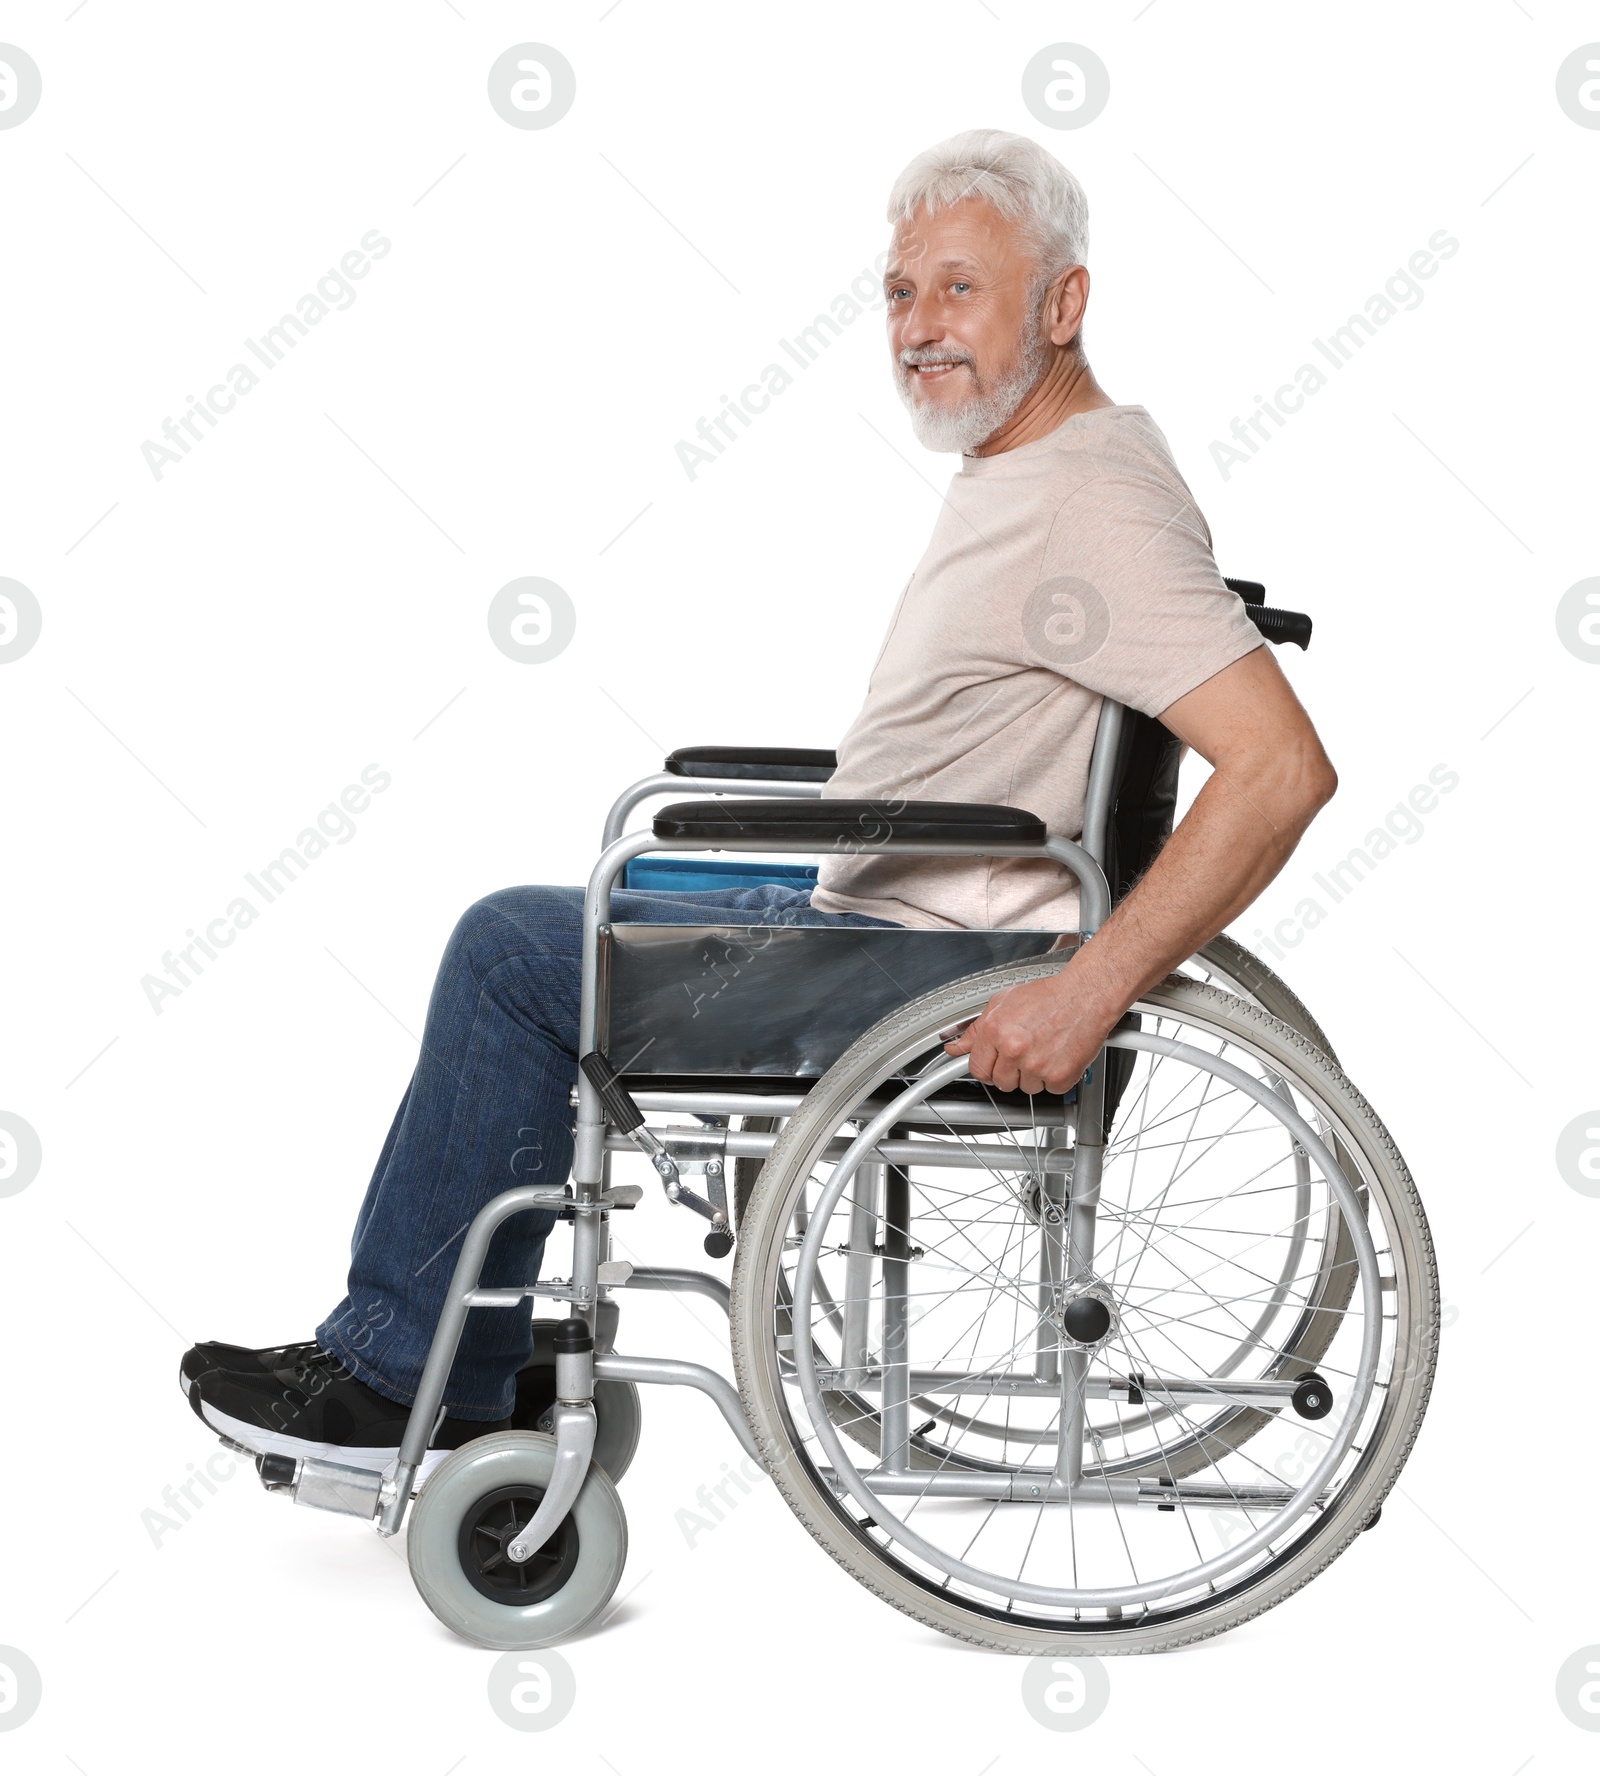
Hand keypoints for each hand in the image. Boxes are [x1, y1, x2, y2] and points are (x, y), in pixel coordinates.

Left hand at [943, 973, 1112, 1094]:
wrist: (1086, 995)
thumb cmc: (1048, 996)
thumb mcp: (1003, 1003)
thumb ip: (975, 1029)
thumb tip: (955, 1047)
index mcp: (995, 1031)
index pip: (977, 1068)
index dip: (987, 1067)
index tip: (995, 1064)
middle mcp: (1014, 1049)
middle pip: (1000, 1083)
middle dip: (1011, 1071)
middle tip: (1026, 1052)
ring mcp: (1036, 1065)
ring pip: (1025, 1088)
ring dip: (1034, 1075)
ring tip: (1044, 1049)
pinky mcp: (1059, 1077)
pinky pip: (1050, 1090)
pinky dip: (1055, 1078)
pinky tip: (1058, 1056)